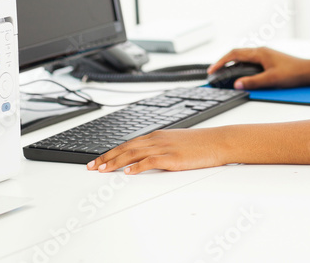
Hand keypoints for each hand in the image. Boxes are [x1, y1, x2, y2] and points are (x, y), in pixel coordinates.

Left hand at [87, 128, 229, 173]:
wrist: (218, 141)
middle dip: (106, 158)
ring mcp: (164, 147)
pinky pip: (150, 161)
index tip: (98, 160)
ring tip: (102, 170)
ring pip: (133, 154)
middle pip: (125, 148)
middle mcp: (157, 139)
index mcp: (157, 136)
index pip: (127, 144)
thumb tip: (146, 158)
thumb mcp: (176, 143)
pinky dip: (137, 167)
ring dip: (115, 162)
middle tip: (91, 166)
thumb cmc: (200, 144)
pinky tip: (128, 172)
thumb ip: (160, 148)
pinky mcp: (172, 157)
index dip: (110, 152)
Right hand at [207, 47, 309, 89]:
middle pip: (236, 54)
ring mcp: (265, 55)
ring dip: (232, 64)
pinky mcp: (269, 60)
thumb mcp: (271, 79)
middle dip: (223, 62)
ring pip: (243, 57)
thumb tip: (237, 84)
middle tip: (214, 72)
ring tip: (224, 73)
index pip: (234, 54)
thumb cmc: (293, 73)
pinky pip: (250, 61)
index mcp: (259, 53)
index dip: (221, 62)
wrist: (309, 71)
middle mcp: (261, 51)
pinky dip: (241, 66)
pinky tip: (241, 74)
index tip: (212, 70)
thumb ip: (253, 82)